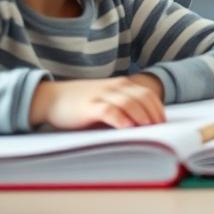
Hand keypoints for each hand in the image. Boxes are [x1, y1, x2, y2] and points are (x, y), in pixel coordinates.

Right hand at [29, 74, 165, 129]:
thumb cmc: (80, 103)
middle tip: (160, 128)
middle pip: (142, 97)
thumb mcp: (105, 100)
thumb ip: (123, 107)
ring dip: (142, 116)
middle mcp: (114, 87)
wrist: (50, 98)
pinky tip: (127, 127)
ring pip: (129, 103)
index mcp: (120, 85)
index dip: (158, 107)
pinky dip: (120, 118)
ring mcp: (101, 95)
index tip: (164, 121)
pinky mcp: (88, 106)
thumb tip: (143, 123)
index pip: (147, 93)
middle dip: (154, 113)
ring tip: (149, 128)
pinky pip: (109, 111)